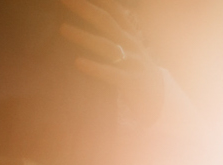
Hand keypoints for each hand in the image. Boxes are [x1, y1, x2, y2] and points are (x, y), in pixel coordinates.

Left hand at [59, 0, 164, 124]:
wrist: (159, 96)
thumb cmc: (135, 68)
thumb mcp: (127, 46)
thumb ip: (112, 32)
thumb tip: (89, 16)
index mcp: (128, 34)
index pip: (114, 10)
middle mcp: (130, 44)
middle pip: (106, 21)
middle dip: (85, 9)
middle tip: (64, 0)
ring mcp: (132, 62)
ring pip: (106, 46)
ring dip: (84, 36)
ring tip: (63, 28)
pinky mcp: (131, 82)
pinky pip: (111, 73)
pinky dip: (95, 67)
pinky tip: (78, 62)